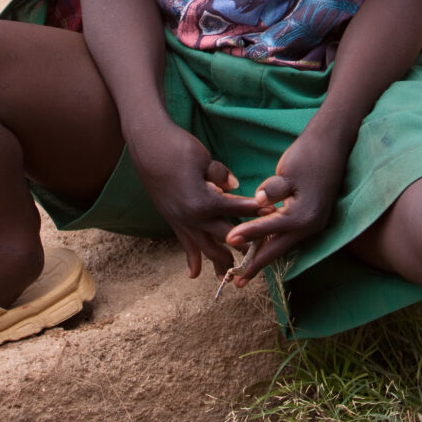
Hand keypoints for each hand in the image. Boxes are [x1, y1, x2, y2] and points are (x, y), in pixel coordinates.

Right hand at [131, 124, 259, 278]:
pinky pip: (184, 244)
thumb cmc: (177, 148)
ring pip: (206, 249)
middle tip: (263, 251)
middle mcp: (194, 217)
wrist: (147, 146)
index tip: (274, 214)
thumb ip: (221, 175)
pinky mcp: (172, 220)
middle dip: (246, 244)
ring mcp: (181, 221)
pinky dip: (191, 260)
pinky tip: (195, 274)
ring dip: (220, 261)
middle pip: (226, 237)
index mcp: (205, 201)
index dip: (257, 210)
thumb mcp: (204, 158)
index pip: (238, 208)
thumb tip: (234, 186)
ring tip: (234, 272)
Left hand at [224, 132, 348, 282]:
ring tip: (247, 269)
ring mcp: (316, 223)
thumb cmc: (309, 154)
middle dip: (257, 264)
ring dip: (266, 255)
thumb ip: (272, 189)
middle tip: (237, 282)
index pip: (270, 229)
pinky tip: (264, 245)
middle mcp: (312, 225)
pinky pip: (291, 235)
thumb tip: (258, 201)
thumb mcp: (288, 170)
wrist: (334, 143)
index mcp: (304, 215)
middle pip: (279, 249)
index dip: (247, 235)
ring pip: (285, 243)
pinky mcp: (315, 217)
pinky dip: (276, 241)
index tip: (228, 241)